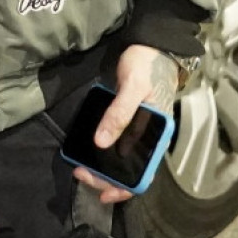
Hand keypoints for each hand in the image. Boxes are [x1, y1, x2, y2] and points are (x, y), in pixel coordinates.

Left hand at [71, 45, 178, 203]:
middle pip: (129, 169)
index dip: (123, 188)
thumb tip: (100, 144)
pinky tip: (88, 150)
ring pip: (120, 158)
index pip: (143, 173)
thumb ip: (119, 114)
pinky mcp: (126, 119)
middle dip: (105, 178)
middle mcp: (148, 137)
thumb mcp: (133, 87)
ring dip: (102, 166)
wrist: (150, 43)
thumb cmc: (147, 65)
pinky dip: (103, 150)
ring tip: (81, 166)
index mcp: (157, 135)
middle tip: (80, 173)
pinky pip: (115, 142)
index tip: (102, 194)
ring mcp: (137, 129)